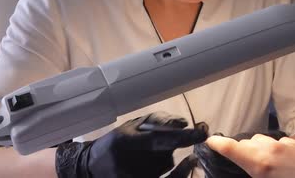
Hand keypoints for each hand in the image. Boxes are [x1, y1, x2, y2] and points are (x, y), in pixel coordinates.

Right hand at [55, 112, 206, 177]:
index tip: (202, 132)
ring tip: (153, 155)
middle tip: (180, 140)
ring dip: (169, 161)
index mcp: (124, 141)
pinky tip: (187, 163)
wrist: (92, 167)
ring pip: (165, 168)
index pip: (158, 140)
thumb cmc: (116, 142)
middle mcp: (126, 163)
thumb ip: (157, 121)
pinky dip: (178, 173)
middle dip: (176, 148)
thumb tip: (183, 123)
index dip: (182, 137)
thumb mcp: (132, 126)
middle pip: (165, 157)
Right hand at [206, 134, 294, 177]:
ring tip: (262, 164)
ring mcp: (287, 145)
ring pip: (265, 141)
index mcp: (261, 164)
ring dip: (259, 149)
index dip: (219, 144)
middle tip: (240, 162)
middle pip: (248, 143)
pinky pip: (281, 144)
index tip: (210, 141)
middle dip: (241, 150)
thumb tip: (253, 171)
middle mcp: (272, 150)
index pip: (232, 148)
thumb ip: (256, 173)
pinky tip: (283, 164)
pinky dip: (276, 151)